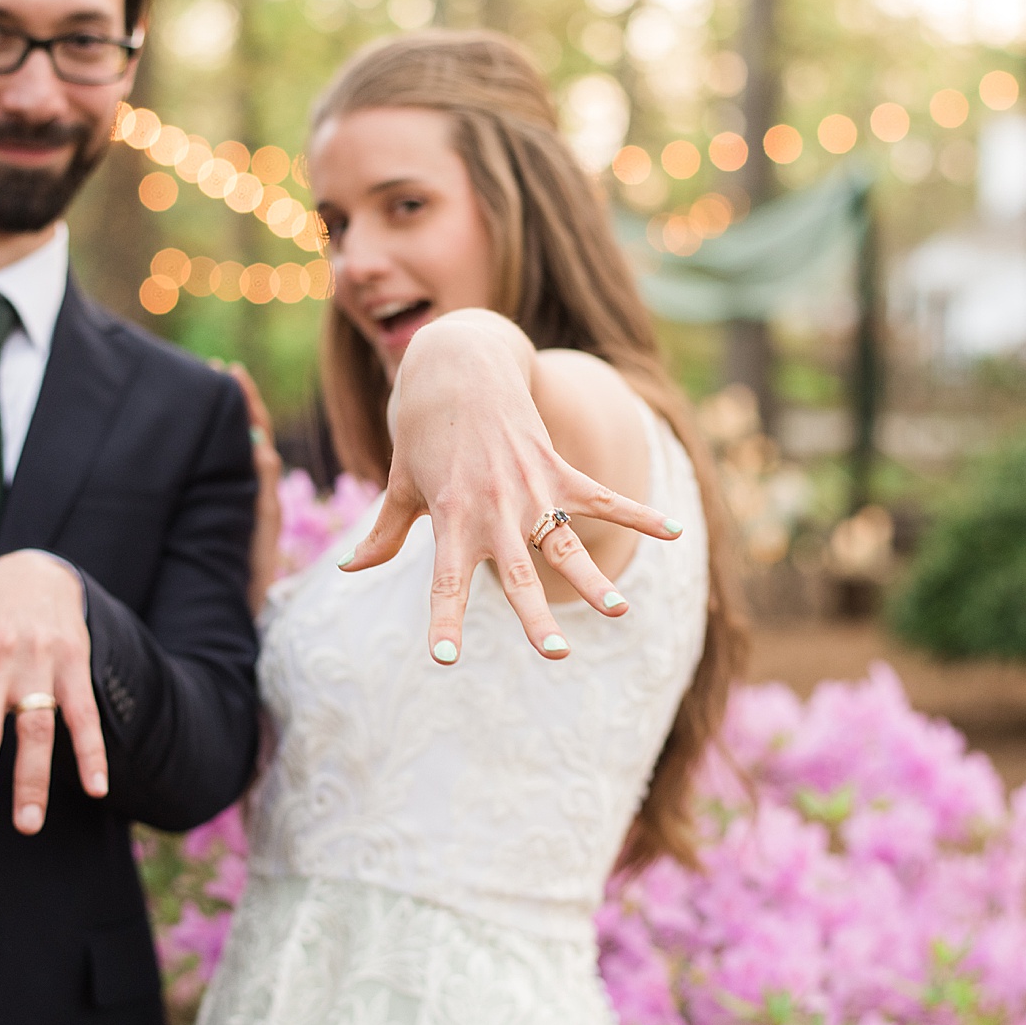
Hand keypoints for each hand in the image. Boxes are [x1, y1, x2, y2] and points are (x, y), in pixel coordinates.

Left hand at [223, 361, 282, 614]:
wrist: (222, 630)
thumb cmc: (208, 589)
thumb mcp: (202, 539)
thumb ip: (201, 508)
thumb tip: (182, 468)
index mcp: (243, 501)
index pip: (244, 446)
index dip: (237, 412)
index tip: (222, 375)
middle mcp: (257, 505)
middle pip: (256, 443)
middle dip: (245, 406)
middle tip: (227, 369)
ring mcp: (263, 519)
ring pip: (262, 461)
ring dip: (253, 425)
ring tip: (237, 389)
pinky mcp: (265, 536)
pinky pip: (265, 495)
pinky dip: (261, 469)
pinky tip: (254, 445)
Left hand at [339, 311, 680, 662]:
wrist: (456, 366)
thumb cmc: (421, 431)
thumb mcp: (399, 482)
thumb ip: (385, 532)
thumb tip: (350, 568)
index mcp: (450, 519)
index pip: (445, 581)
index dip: (445, 620)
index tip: (446, 657)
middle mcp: (493, 509)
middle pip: (518, 574)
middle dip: (537, 616)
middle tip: (555, 654)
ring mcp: (529, 488)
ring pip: (566, 543)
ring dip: (593, 578)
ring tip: (618, 610)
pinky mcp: (556, 466)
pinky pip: (601, 495)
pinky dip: (638, 512)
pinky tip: (675, 532)